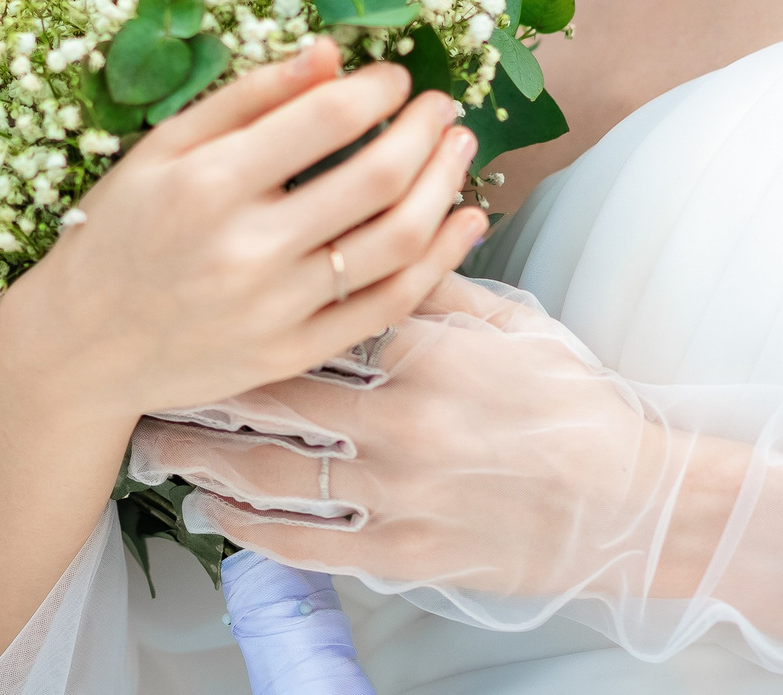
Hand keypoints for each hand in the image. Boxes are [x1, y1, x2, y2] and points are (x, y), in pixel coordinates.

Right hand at [0, 43, 490, 425]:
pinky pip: (386, 306)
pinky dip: (438, 261)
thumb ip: (248, 97)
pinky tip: (462, 222)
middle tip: (441, 105)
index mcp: (209, 185)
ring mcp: (275, 310)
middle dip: (424, 131)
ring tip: (458, 149)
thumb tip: (329, 54)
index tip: (393, 76)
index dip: (376, 89)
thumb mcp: (163, 147)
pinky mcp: (293, 354)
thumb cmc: (118, 230)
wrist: (80, 346)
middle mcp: (247, 250)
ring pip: (395, 243)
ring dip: (444, 187)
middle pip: (375, 179)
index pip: (325, 120)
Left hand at [130, 276, 681, 592]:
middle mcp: (403, 418)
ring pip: (277, 470)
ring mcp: (401, 490)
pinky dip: (253, 529)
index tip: (199, 296)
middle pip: (274, 393)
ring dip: (207, 457)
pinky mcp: (407, 552)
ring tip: (157, 446)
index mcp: (427, 349)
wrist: (632, 502)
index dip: (250, 306)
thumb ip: (437, 285)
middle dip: (203, 384)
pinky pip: (310, 541)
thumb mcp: (511, 324)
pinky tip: (215, 514)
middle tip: (150, 374)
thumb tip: (385, 230)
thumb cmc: (574, 404)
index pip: (316, 314)